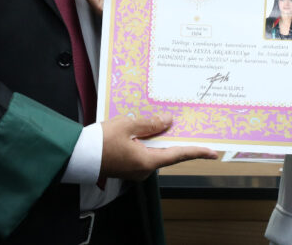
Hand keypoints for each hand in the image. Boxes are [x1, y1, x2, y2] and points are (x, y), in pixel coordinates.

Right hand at [100, 112, 217, 180]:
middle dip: (173, 139)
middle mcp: (144, 170)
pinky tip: (143, 129)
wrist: (78, 155)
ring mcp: (135, 170)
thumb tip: (167, 121)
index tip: (213, 153)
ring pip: (153, 151)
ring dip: (157, 138)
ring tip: (159, 121)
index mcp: (147, 161)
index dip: (197, 152)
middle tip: (186, 127)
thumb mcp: (127, 125)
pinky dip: (146, 142)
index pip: (178, 155)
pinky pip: (142, 153)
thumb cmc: (100, 141)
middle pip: (166, 152)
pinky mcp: (127, 167)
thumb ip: (149, 124)